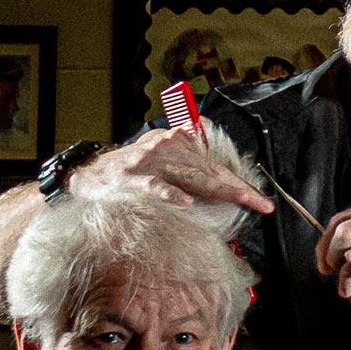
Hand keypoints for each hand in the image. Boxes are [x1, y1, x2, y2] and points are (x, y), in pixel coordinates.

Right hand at [74, 128, 274, 214]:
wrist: (88, 173)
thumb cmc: (129, 169)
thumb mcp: (160, 153)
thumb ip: (184, 152)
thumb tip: (206, 149)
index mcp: (178, 145)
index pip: (216, 167)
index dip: (240, 183)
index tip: (261, 200)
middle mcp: (168, 150)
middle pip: (211, 173)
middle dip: (240, 190)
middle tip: (262, 204)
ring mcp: (152, 164)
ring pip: (192, 178)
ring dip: (220, 190)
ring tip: (242, 199)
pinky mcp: (134, 180)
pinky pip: (156, 187)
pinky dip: (171, 194)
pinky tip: (186, 203)